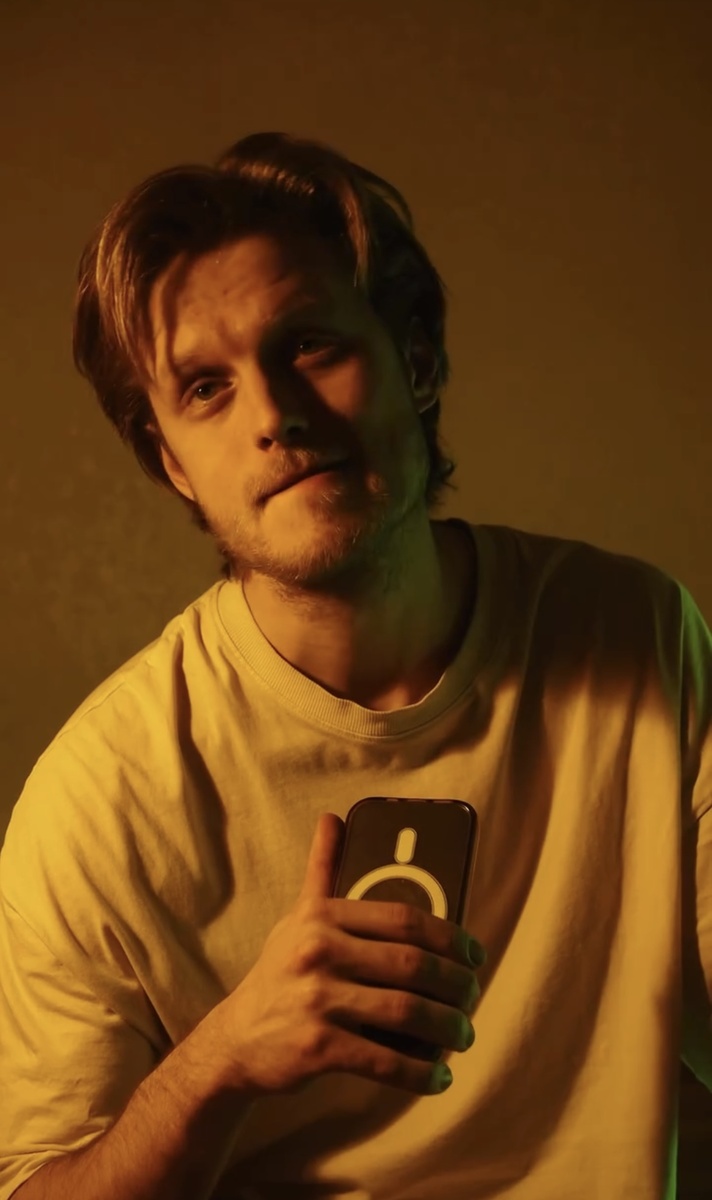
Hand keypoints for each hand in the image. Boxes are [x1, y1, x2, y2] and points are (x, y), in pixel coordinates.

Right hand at [212, 812, 484, 1097]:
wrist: (235, 1039)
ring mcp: (317, 1001)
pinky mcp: (317, 1048)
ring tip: (464, 1034)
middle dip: (455, 984)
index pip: (403, 919)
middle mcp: (318, 952)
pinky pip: (384, 1061)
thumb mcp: (297, 918)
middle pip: (412, 965)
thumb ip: (321, 870)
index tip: (474, 954)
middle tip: (473, 997)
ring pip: (405, 1012)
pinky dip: (419, 1072)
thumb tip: (333, 817)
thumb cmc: (279, 973)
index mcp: (322, 917)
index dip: (449, 936)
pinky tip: (438, 1076)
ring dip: (447, 1027)